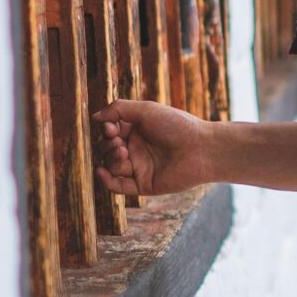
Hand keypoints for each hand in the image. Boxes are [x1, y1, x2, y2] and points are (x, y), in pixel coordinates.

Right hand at [93, 98, 209, 197]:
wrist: (200, 149)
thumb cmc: (176, 125)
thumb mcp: (145, 109)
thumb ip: (118, 109)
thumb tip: (95, 117)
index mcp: (138, 131)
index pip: (111, 131)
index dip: (107, 130)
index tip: (112, 127)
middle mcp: (137, 149)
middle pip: (108, 149)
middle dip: (107, 145)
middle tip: (119, 142)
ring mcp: (140, 168)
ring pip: (112, 166)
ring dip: (110, 158)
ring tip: (123, 152)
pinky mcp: (143, 185)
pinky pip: (118, 186)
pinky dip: (106, 181)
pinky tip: (101, 172)